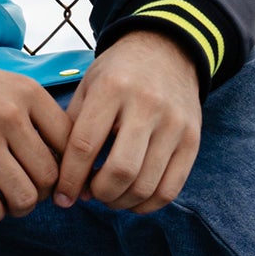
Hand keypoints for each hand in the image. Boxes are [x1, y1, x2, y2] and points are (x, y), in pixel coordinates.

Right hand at [0, 56, 70, 223]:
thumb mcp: (10, 87)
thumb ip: (40, 118)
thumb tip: (71, 164)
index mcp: (28, 94)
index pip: (70, 144)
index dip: (68, 169)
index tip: (57, 177)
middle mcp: (8, 115)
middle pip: (50, 176)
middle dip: (45, 193)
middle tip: (30, 189)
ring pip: (25, 197)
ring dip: (21, 207)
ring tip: (11, 200)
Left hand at [55, 31, 201, 214]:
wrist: (166, 51)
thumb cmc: (118, 73)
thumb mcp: (88, 86)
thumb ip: (72, 127)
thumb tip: (68, 181)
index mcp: (111, 88)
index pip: (85, 146)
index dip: (70, 178)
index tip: (61, 196)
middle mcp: (146, 105)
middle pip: (120, 170)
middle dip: (99, 194)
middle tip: (89, 194)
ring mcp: (174, 123)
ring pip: (146, 185)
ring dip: (121, 202)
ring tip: (109, 196)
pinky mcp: (192, 139)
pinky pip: (170, 188)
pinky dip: (148, 204)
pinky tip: (132, 199)